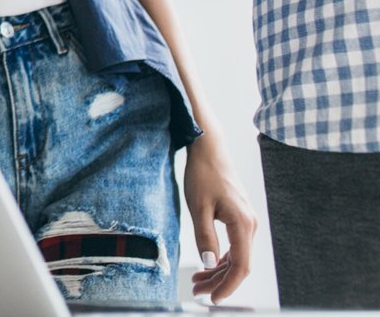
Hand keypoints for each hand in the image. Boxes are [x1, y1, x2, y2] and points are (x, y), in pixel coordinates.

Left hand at [183, 131, 255, 301]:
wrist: (210, 149)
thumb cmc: (203, 174)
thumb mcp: (198, 207)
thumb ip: (205, 237)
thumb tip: (209, 264)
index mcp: (243, 224)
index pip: (241, 266)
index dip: (228, 285)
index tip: (214, 299)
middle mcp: (250, 225)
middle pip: (239, 264)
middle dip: (219, 281)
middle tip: (198, 291)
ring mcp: (247, 222)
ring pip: (237, 257)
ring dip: (218, 271)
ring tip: (197, 282)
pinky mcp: (240, 218)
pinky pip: (234, 246)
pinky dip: (221, 258)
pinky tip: (206, 265)